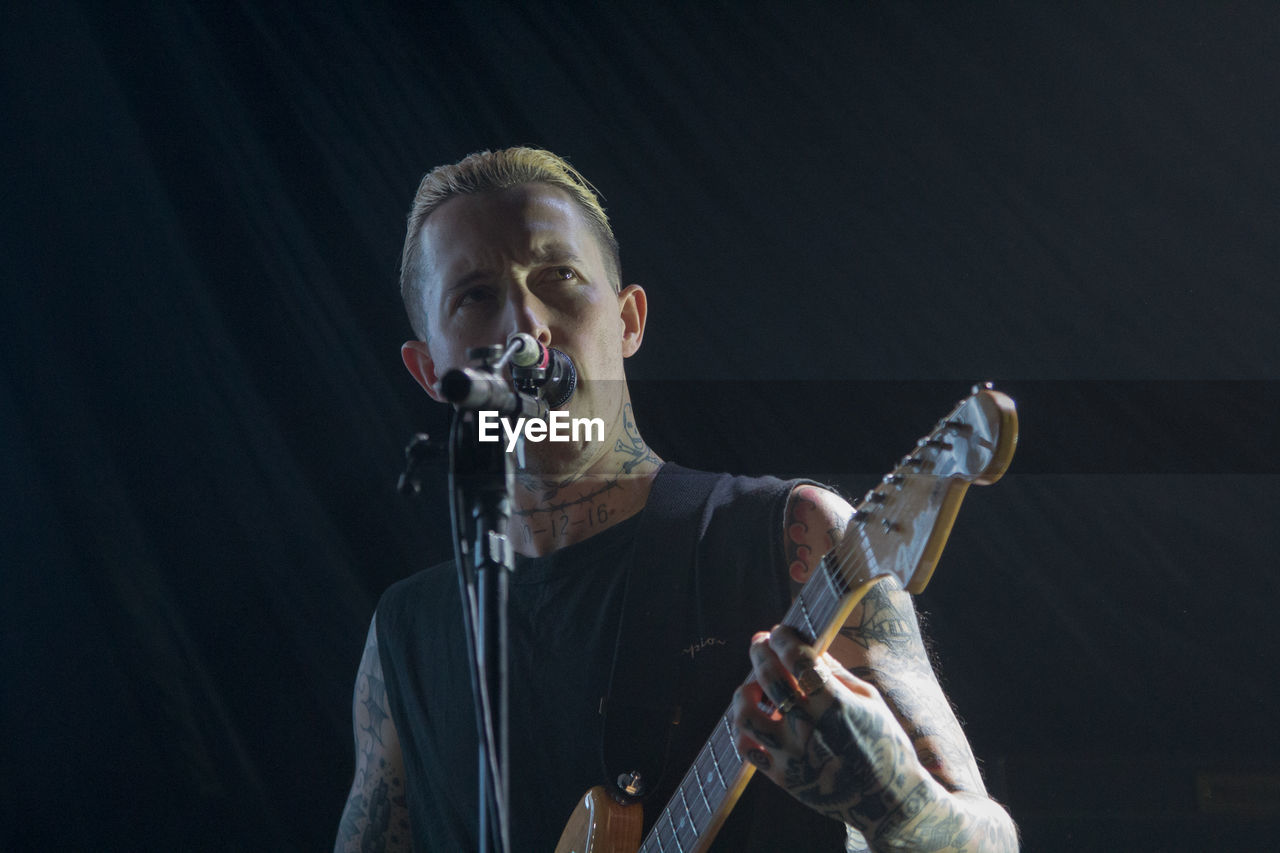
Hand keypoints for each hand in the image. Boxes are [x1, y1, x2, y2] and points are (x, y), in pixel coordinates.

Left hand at [729, 625, 940, 841]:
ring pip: (746, 714)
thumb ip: (835, 673)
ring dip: (745, 690)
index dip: (784, 639)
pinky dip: (743, 726)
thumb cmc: (884, 743)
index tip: (780, 630)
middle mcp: (809, 730)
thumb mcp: (869, 701)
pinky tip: (755, 715)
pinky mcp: (782, 777)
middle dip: (761, 652)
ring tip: (754, 684)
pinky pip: (746, 747)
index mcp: (836, 706)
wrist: (887, 800)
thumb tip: (809, 646)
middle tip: (761, 642)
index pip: (799, 660)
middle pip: (770, 679)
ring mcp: (792, 756)